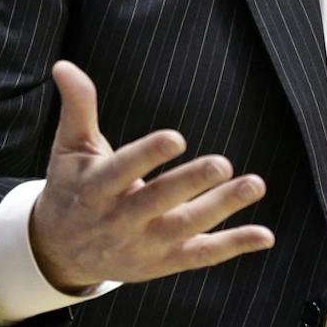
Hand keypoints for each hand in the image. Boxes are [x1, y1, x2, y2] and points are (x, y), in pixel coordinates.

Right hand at [28, 60, 272, 290]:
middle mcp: (119, 220)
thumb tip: (64, 65)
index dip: (148, 155)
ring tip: (255, 184)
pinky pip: (202, 256)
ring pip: (185, 228)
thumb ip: (78, 107)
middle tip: (223, 163)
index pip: (122, 170)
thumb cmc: (73, 188)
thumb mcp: (70, 148)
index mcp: (95, 188)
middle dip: (190, 183)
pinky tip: (265, 235)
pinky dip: (234, 246)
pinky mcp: (164, 262)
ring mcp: (143, 245)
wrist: (61, 252)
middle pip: (156, 202)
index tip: (177, 138)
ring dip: (222, 208)